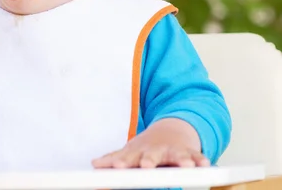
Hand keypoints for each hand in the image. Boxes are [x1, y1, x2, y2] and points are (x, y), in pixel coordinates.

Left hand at [92, 118, 209, 168]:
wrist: (170, 130)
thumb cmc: (147, 147)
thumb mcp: (129, 152)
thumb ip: (114, 159)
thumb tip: (95, 164)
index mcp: (137, 152)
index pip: (128, 159)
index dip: (122, 163)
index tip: (117, 168)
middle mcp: (154, 151)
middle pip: (151, 156)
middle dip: (149, 160)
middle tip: (146, 165)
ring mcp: (171, 151)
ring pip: (175, 155)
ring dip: (180, 160)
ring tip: (184, 166)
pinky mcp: (188, 152)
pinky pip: (196, 156)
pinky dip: (200, 159)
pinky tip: (205, 164)